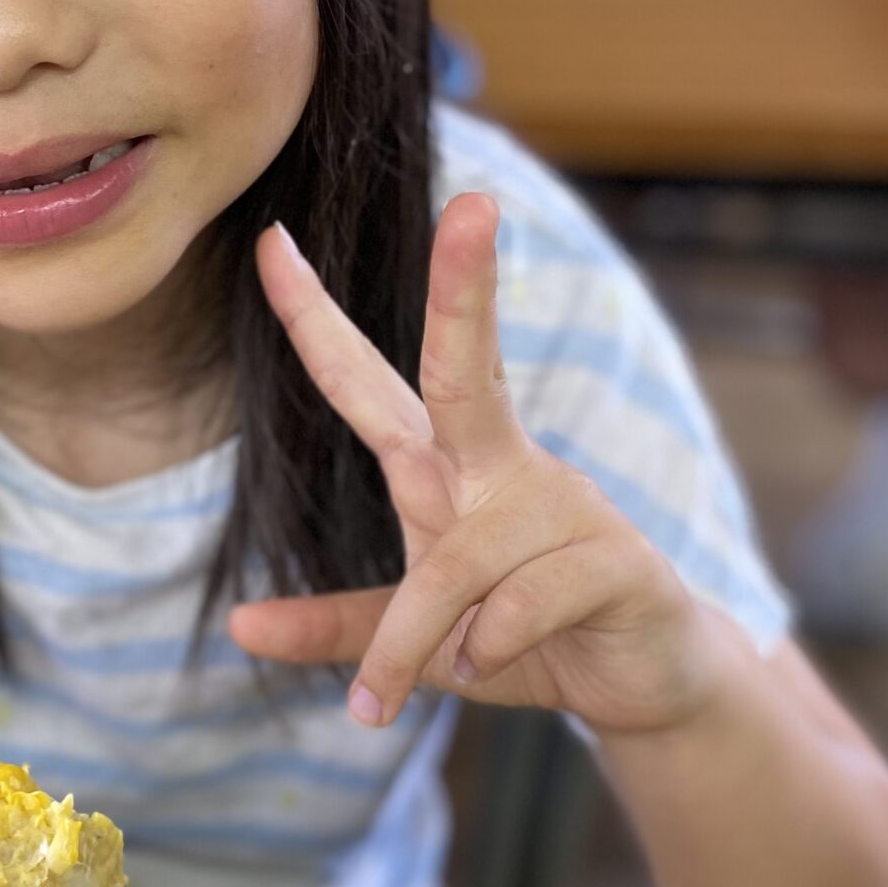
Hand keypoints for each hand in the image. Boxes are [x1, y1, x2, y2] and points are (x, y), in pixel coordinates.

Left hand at [229, 196, 725, 734]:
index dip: (315, 318)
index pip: (369, 383)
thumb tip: (240, 627)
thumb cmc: (528, 637)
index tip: (267, 243)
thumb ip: (341, 628)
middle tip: (475, 200)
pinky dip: (490, 648)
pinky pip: (518, 604)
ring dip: (417, 642)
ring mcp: (568, 505)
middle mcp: (505, 467)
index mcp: (451, 468)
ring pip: (457, 565)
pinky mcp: (617, 559)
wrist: (647, 679)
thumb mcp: (420, 641)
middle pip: (468, 371)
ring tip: (415, 685)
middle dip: (466, 290)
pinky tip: (500, 663)